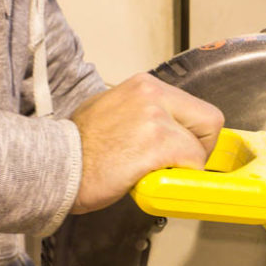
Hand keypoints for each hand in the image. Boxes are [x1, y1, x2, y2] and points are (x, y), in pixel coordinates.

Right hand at [70, 73, 223, 213]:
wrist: (55, 165)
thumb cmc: (77, 147)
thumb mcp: (110, 110)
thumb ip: (141, 114)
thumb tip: (164, 127)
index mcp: (144, 86)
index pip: (195, 106)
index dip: (194, 133)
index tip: (183, 149)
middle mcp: (153, 95)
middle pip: (210, 121)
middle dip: (199, 147)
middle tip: (177, 164)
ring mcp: (157, 118)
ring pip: (201, 148)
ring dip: (185, 166)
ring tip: (155, 173)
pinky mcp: (158, 144)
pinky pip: (191, 165)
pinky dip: (179, 178)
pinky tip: (153, 179)